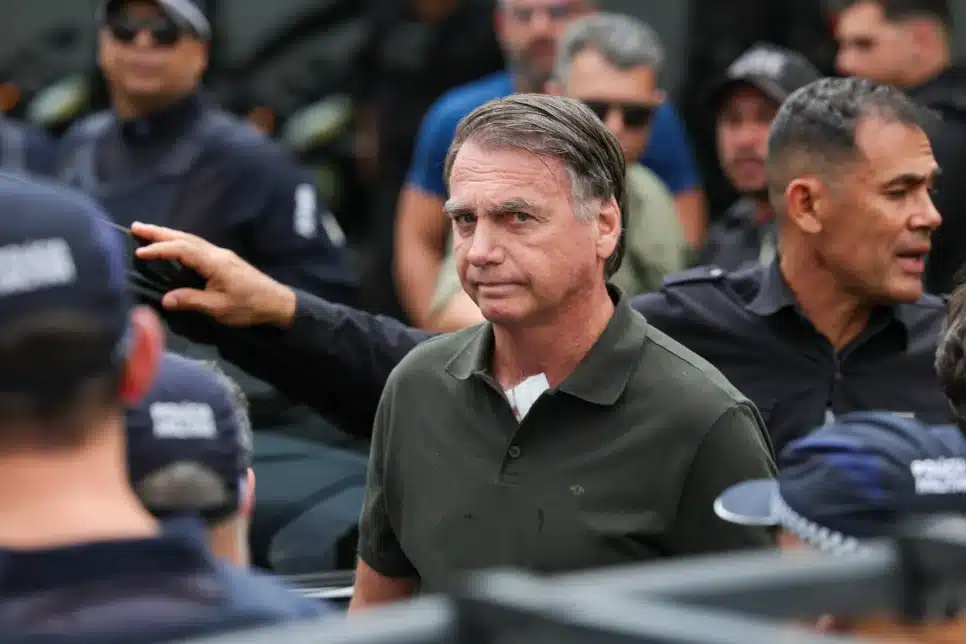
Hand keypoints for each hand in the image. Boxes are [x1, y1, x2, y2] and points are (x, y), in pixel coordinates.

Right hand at [131, 222, 296, 327]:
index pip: (182, 250)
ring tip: (146, 232)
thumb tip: (166, 299)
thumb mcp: (219, 308)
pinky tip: (172, 246)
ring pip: (190, 239)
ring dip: (168, 235)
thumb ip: (192, 301)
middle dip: (159, 232)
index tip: (139, 252)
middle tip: (135, 227)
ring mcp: (221, 254)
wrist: (277, 302)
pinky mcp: (224, 260)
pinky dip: (180, 242)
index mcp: (214, 262)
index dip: (159, 249)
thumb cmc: (250, 306)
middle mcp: (216, 253)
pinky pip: (196, 246)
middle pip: (184, 238)